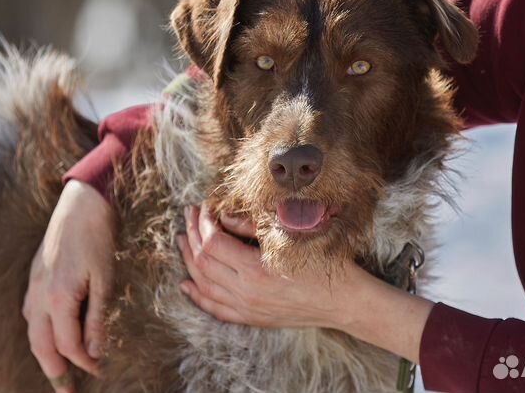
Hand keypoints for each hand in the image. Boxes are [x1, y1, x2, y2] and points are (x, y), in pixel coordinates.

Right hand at [22, 180, 114, 391]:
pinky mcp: (35, 277)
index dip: (83, 362)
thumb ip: (97, 317)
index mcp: (57, 299)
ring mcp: (33, 287)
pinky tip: (51, 334)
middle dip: (54, 371)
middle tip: (67, 391)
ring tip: (59, 369)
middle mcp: (38, 297)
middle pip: (41, 346)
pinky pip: (32, 314)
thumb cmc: (98, 239)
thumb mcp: (105, 279)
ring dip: (45, 353)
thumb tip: (96, 351)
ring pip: (33, 332)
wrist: (82, 205)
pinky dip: (40, 332)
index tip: (99, 370)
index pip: (67, 345)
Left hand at [177, 204, 360, 328]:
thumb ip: (251, 226)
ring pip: (204, 285)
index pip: (213, 243)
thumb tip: (223, 218)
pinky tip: (187, 284)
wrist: (342, 300)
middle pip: (203, 263)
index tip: (203, 207)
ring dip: (189, 261)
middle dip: (192, 235)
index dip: (203, 223)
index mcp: (256, 270)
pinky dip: (198, 295)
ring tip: (182, 241)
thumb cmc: (320, 261)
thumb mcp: (289, 235)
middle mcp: (246, 293)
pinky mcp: (251, 318)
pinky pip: (215, 308)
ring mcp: (247, 308)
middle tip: (188, 216)